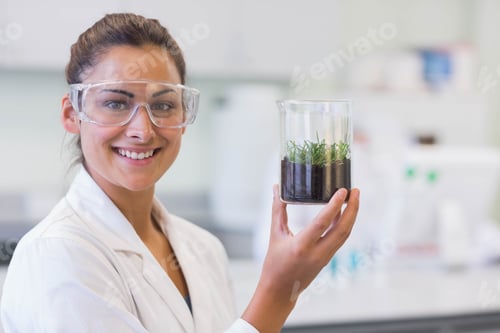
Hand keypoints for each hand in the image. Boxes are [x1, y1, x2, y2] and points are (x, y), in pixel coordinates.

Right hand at [242, 185, 359, 332]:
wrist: (280, 291)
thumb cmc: (274, 264)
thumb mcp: (275, 235)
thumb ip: (277, 211)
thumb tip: (276, 189)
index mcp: (301, 246)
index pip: (323, 222)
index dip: (334, 205)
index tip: (342, 191)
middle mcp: (317, 253)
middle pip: (342, 229)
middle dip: (352, 208)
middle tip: (355, 190)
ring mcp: (325, 258)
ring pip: (344, 234)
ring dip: (351, 216)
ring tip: (353, 198)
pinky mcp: (328, 259)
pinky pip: (340, 239)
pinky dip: (344, 224)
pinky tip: (343, 213)